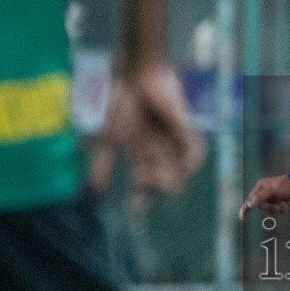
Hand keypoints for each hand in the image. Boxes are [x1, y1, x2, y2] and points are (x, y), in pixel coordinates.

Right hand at [89, 63, 203, 195]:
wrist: (135, 77)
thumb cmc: (122, 104)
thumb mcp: (109, 137)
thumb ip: (103, 164)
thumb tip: (94, 190)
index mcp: (142, 153)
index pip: (143, 183)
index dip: (141, 199)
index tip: (135, 213)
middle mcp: (159, 151)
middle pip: (162, 180)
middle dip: (156, 186)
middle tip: (146, 181)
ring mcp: (173, 141)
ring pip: (179, 170)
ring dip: (169, 175)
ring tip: (156, 173)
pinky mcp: (184, 129)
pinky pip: (195, 151)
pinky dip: (192, 160)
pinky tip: (185, 164)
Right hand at [239, 174, 289, 220]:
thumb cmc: (286, 186)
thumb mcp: (272, 191)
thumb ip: (260, 198)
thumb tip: (250, 204)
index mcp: (261, 187)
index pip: (250, 199)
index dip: (245, 209)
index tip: (242, 218)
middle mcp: (265, 192)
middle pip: (261, 206)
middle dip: (269, 207)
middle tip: (276, 206)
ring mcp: (273, 197)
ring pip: (270, 210)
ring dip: (277, 209)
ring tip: (284, 203)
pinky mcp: (280, 201)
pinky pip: (277, 210)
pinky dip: (282, 209)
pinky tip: (287, 204)